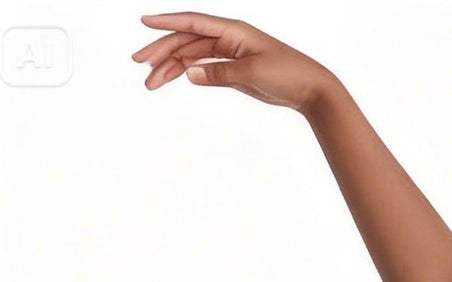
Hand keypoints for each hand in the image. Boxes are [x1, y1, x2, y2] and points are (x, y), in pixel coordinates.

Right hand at [132, 13, 332, 113]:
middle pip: (186, 42)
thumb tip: (189, 74)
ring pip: (191, 58)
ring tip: (151, 83)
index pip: (192, 23)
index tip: (144, 22)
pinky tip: (173, 79)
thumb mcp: (252, 73)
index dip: (167, 22)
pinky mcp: (232, 71)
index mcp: (232, 31)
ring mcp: (228, 55)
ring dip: (170, 68)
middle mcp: (227, 39)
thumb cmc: (287, 74)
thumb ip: (220, 74)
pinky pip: (203, 70)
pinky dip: (187, 74)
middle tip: (140, 64)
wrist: (311, 90)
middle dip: (161, 52)